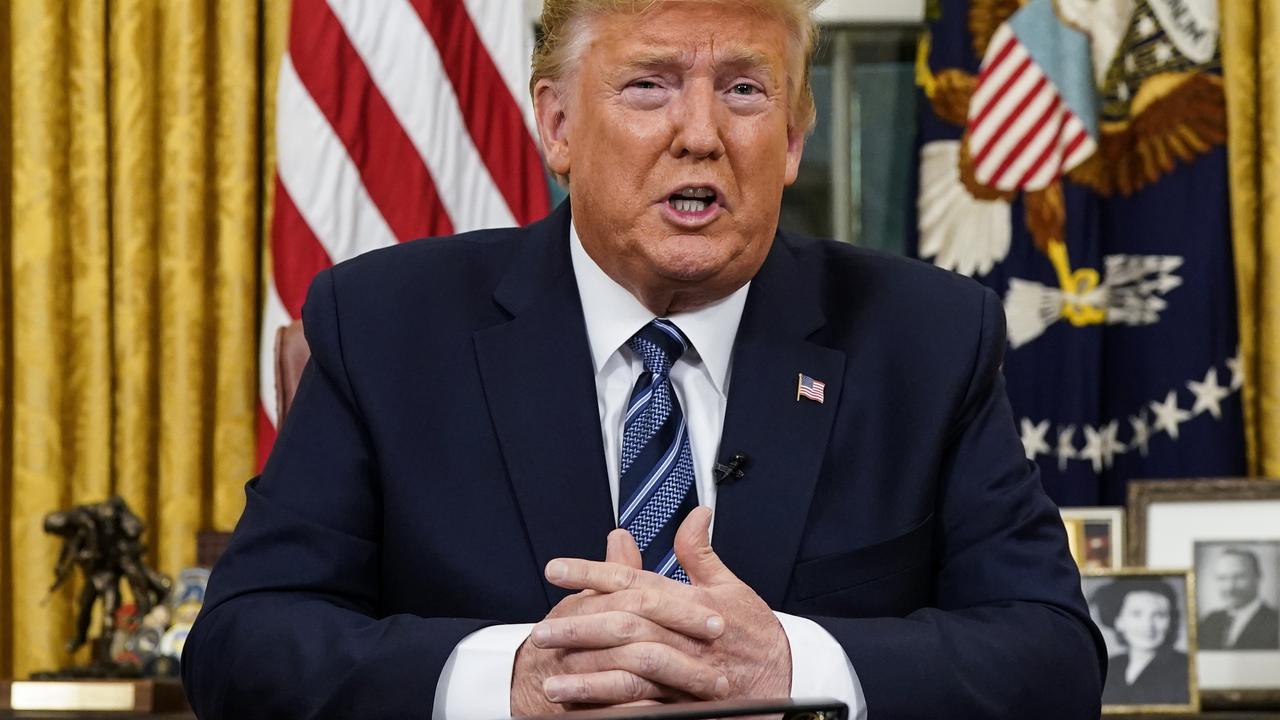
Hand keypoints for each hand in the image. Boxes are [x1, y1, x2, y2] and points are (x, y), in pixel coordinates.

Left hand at [536, 508, 791, 703]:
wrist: (787, 681)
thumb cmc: (757, 635)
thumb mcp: (732, 587)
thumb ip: (701, 553)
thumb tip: (695, 514)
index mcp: (690, 602)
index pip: (634, 581)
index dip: (592, 572)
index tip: (555, 569)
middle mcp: (684, 635)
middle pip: (625, 624)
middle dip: (579, 626)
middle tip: (541, 630)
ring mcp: (685, 672)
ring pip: (631, 670)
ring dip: (589, 676)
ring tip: (551, 679)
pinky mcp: (684, 703)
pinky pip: (643, 708)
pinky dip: (611, 708)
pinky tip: (583, 711)